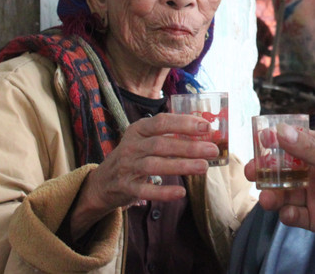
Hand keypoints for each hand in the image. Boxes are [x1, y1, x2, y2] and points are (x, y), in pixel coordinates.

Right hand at [70, 113, 216, 233]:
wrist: (102, 182)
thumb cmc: (134, 156)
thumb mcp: (145, 139)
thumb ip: (169, 135)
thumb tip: (205, 134)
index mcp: (138, 129)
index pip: (161, 122)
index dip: (184, 123)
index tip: (207, 127)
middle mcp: (131, 146)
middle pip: (161, 144)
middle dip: (189, 146)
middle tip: (212, 150)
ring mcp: (127, 167)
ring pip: (155, 165)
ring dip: (181, 166)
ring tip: (204, 167)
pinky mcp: (126, 187)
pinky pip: (145, 190)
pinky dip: (163, 192)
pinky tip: (181, 192)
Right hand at [245, 125, 314, 251]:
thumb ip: (308, 149)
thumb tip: (281, 130)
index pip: (297, 142)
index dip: (277, 142)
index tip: (258, 143)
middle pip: (286, 169)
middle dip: (267, 171)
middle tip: (250, 173)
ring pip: (287, 193)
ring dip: (274, 195)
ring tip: (266, 199)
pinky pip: (296, 215)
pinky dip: (288, 215)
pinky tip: (289, 214)